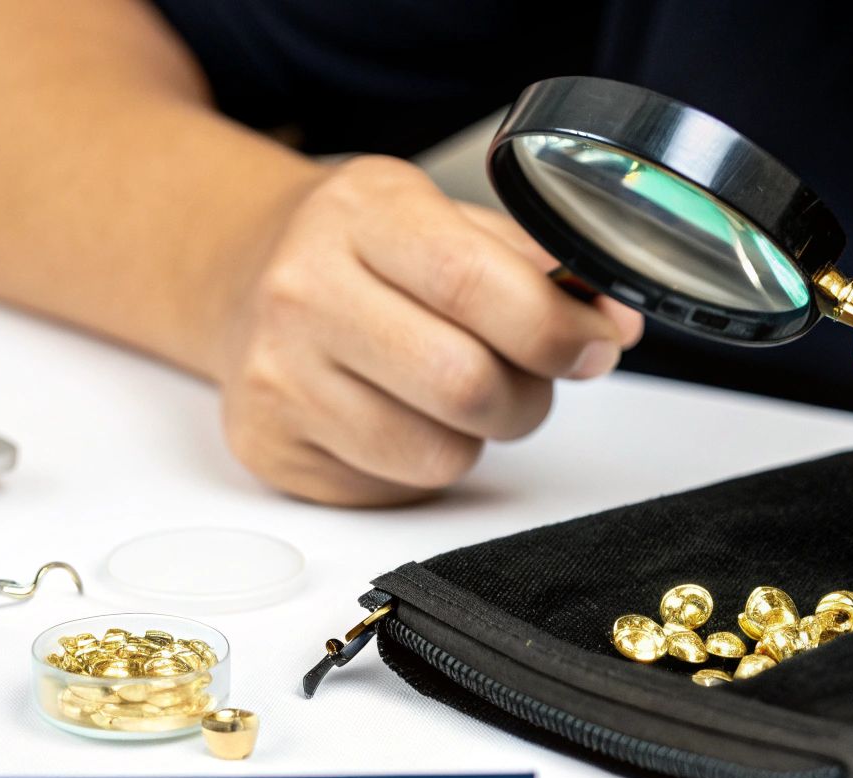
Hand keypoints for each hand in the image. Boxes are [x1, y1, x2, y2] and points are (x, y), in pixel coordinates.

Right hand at [216, 156, 642, 504]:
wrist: (242, 274)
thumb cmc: (359, 248)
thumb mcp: (439, 215)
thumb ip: (528, 265)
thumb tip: (611, 324)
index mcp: (359, 214)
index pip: (473, 284)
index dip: (556, 329)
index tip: (596, 344)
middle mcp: (302, 292)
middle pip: (463, 384)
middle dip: (528, 396)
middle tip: (531, 379)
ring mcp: (276, 377)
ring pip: (437, 456)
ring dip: (476, 437)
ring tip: (454, 394)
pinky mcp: (269, 447)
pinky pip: (395, 488)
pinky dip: (421, 463)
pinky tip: (397, 413)